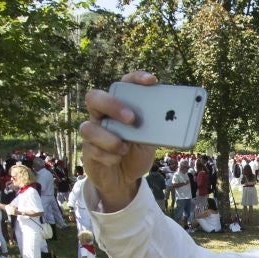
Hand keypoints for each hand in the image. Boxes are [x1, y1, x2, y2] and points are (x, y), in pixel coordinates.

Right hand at [79, 71, 157, 207]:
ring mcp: (93, 132)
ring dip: (110, 139)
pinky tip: (118, 160)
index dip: (136, 79)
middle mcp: (103, 115)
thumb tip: (170, 121)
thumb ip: (155, 130)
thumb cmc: (136, 152)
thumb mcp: (150, 141)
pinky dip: (110, 157)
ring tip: (125, 148)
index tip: (152, 81)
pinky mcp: (88, 151)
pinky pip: (93, 150)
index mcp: (120, 106)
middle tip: (131, 118)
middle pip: (95, 98)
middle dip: (112, 105)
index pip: (124, 84)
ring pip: (88, 128)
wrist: (125, 178)